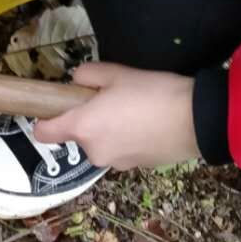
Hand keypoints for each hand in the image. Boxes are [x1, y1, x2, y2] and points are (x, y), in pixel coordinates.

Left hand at [35, 63, 200, 169]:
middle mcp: (93, 151)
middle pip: (78, 136)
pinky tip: (149, 125)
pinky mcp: (135, 168)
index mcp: (82, 127)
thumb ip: (87, 75)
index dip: (44, 120)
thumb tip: (76, 82)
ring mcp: (114, 163)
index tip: (55, 108)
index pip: (43, 133)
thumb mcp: (117, 73)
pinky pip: (122, 151)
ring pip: (102, 144)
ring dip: (110, 131)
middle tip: (113, 100)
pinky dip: (128, 141)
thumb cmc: (153, 93)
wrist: (197, 120)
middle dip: (89, 120)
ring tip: (136, 112)